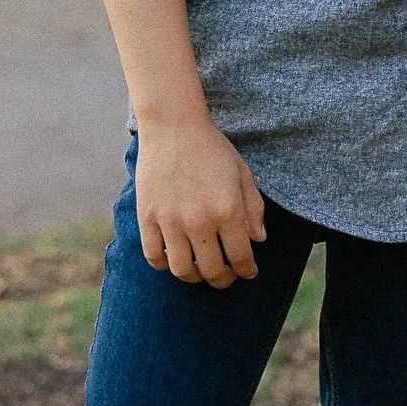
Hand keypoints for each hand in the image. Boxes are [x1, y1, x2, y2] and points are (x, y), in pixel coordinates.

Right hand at [134, 115, 266, 287]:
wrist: (173, 125)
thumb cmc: (212, 148)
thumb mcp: (243, 174)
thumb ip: (253, 209)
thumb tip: (258, 240)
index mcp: (228, 211)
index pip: (241, 257)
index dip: (247, 270)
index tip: (248, 272)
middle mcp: (199, 221)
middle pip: (212, 270)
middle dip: (223, 280)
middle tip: (226, 276)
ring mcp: (170, 220)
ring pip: (182, 270)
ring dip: (194, 277)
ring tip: (200, 271)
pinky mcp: (147, 216)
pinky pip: (153, 256)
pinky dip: (164, 265)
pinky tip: (173, 259)